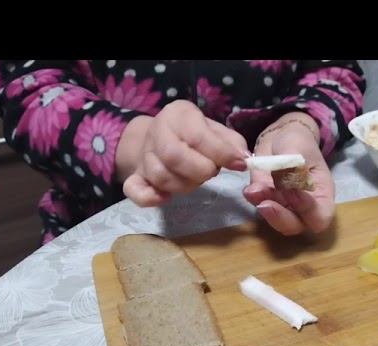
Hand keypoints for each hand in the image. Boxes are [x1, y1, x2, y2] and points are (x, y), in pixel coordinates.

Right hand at [120, 100, 247, 206]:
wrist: (160, 137)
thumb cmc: (194, 134)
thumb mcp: (215, 130)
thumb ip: (231, 142)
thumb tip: (243, 158)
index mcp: (178, 115)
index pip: (197, 136)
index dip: (221, 153)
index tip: (239, 164)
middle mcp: (157, 132)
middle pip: (174, 156)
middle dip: (200, 170)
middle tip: (211, 172)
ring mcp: (143, 156)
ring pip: (160, 176)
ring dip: (184, 185)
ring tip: (195, 180)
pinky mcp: (135, 176)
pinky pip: (135, 190)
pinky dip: (149, 198)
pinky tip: (165, 198)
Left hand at [243, 113, 335, 234]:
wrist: (280, 137)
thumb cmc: (298, 143)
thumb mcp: (299, 147)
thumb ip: (293, 165)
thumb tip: (288, 183)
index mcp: (321, 195)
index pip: (320, 218)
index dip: (307, 211)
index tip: (293, 191)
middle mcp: (303, 207)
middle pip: (295, 226)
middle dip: (279, 217)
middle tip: (265, 203)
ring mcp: (283, 206)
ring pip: (275, 221)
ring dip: (264, 209)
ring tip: (254, 190)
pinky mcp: (266, 200)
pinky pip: (259, 207)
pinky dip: (253, 199)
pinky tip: (249, 188)